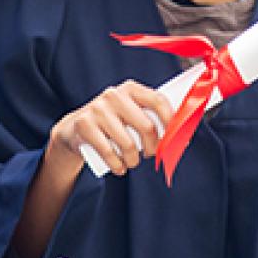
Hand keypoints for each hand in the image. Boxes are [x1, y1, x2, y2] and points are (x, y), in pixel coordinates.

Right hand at [46, 81, 173, 175]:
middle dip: (153, 148)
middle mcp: (114, 95)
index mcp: (131, 89)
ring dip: (133, 160)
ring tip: (131, 162)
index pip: (158, 101)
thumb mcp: (130, 114)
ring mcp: (97, 109)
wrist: (74, 129)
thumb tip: (182, 135)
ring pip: (128, 144)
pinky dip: (118, 166)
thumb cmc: (112, 123)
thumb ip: (152, 118)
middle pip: (146, 126)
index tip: (174, 139)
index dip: (171, 122)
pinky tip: (120, 168)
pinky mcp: (84, 124)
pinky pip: (109, 152)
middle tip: (150, 155)